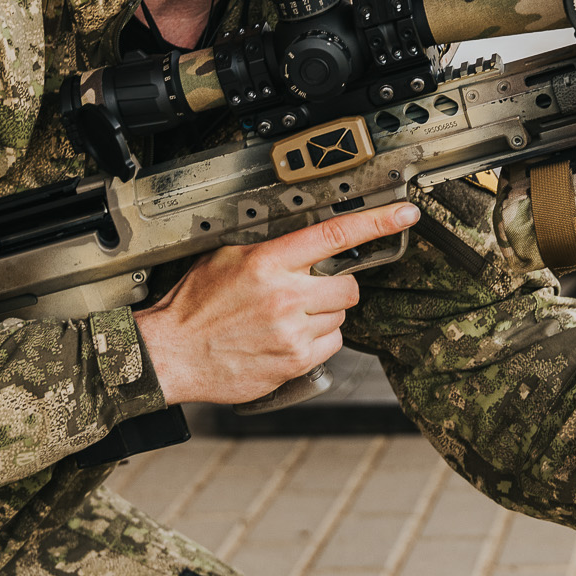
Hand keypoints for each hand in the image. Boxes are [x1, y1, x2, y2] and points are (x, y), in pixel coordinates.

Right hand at [133, 201, 418, 406]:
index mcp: (269, 262)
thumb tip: (304, 243)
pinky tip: (289, 338)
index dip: (378, 222)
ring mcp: (293, 332)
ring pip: (340, 316)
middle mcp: (286, 296)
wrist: (171, 355)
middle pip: (348, 286)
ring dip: (323, 315)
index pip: (336, 235)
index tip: (405, 214)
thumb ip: (270, 249)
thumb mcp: (225, 258)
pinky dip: (318, 341)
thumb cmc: (193, 306)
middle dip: (335, 286)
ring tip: (286, 318)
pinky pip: (331, 344)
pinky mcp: (295, 362)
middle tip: (308, 291)